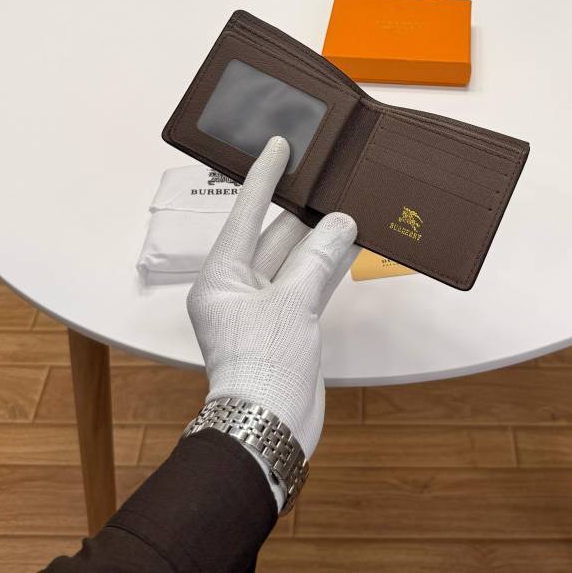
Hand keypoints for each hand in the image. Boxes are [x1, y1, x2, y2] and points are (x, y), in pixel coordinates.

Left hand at [187, 136, 357, 458]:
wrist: (270, 427)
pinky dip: (328, 267)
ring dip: (322, 239)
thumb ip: (317, 260)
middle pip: (273, 237)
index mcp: (220, 278)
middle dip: (304, 211)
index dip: (263, 178)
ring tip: (350, 207)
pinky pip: (308, 285)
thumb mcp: (292, 304)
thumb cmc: (264, 367)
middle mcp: (237, 289)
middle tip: (330, 177)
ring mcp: (262, 308)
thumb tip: (340, 223)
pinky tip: (352, 244)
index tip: (278, 146)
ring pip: (295, 261)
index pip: (244, 214)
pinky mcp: (286, 326)